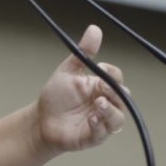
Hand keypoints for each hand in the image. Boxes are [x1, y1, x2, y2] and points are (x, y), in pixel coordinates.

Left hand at [34, 25, 127, 153]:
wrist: (41, 119)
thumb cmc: (56, 96)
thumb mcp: (69, 70)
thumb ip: (84, 52)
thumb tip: (95, 29)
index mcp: (100, 86)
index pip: (117, 78)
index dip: (112, 73)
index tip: (101, 68)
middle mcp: (105, 103)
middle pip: (123, 97)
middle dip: (114, 92)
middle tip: (101, 88)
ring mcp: (101, 120)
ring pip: (118, 117)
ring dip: (111, 110)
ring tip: (98, 104)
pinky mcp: (95, 136)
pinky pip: (105, 132)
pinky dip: (100, 125)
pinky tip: (91, 118)